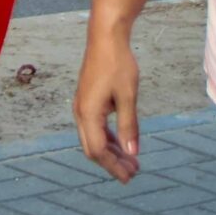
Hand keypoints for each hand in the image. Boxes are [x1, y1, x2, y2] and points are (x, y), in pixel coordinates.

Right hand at [73, 28, 141, 183]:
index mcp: (88, 114)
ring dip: (111, 151)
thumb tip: (133, 153)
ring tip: (131, 161)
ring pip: (93, 138)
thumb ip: (129, 125)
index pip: (98, 150)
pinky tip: (122, 143)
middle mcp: (81, 113)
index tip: (131, 176)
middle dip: (112, 163)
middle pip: (93, 148)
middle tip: (133, 172)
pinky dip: (108, 138)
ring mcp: (82, 106)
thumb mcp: (127, 96)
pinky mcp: (87, 101)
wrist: (105, 38)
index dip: (114, 166)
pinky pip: (95, 127)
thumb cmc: (117, 64)